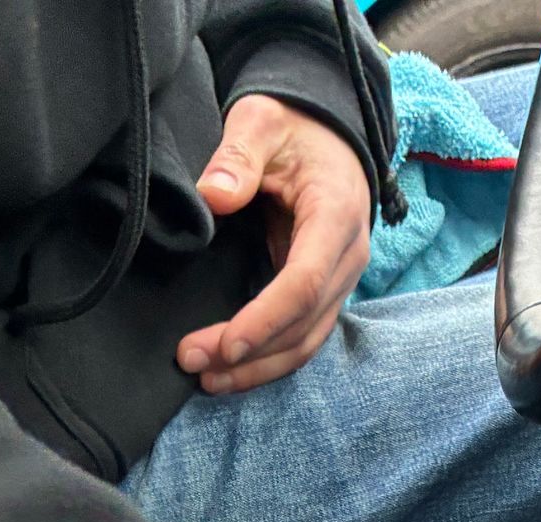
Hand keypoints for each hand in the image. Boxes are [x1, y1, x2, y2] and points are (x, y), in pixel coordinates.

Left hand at [179, 97, 371, 392]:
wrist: (326, 135)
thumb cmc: (293, 127)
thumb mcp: (261, 121)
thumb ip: (238, 155)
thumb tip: (213, 196)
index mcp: (336, 215)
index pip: (305, 283)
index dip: (266, 319)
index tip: (225, 345)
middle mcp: (347, 257)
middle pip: (304, 324)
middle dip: (251, 354)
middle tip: (193, 363)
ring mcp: (340, 281)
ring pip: (306, 342)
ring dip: (258, 369)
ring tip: (206, 380)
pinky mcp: (324, 294)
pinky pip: (301, 338)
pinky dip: (267, 360)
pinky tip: (230, 371)